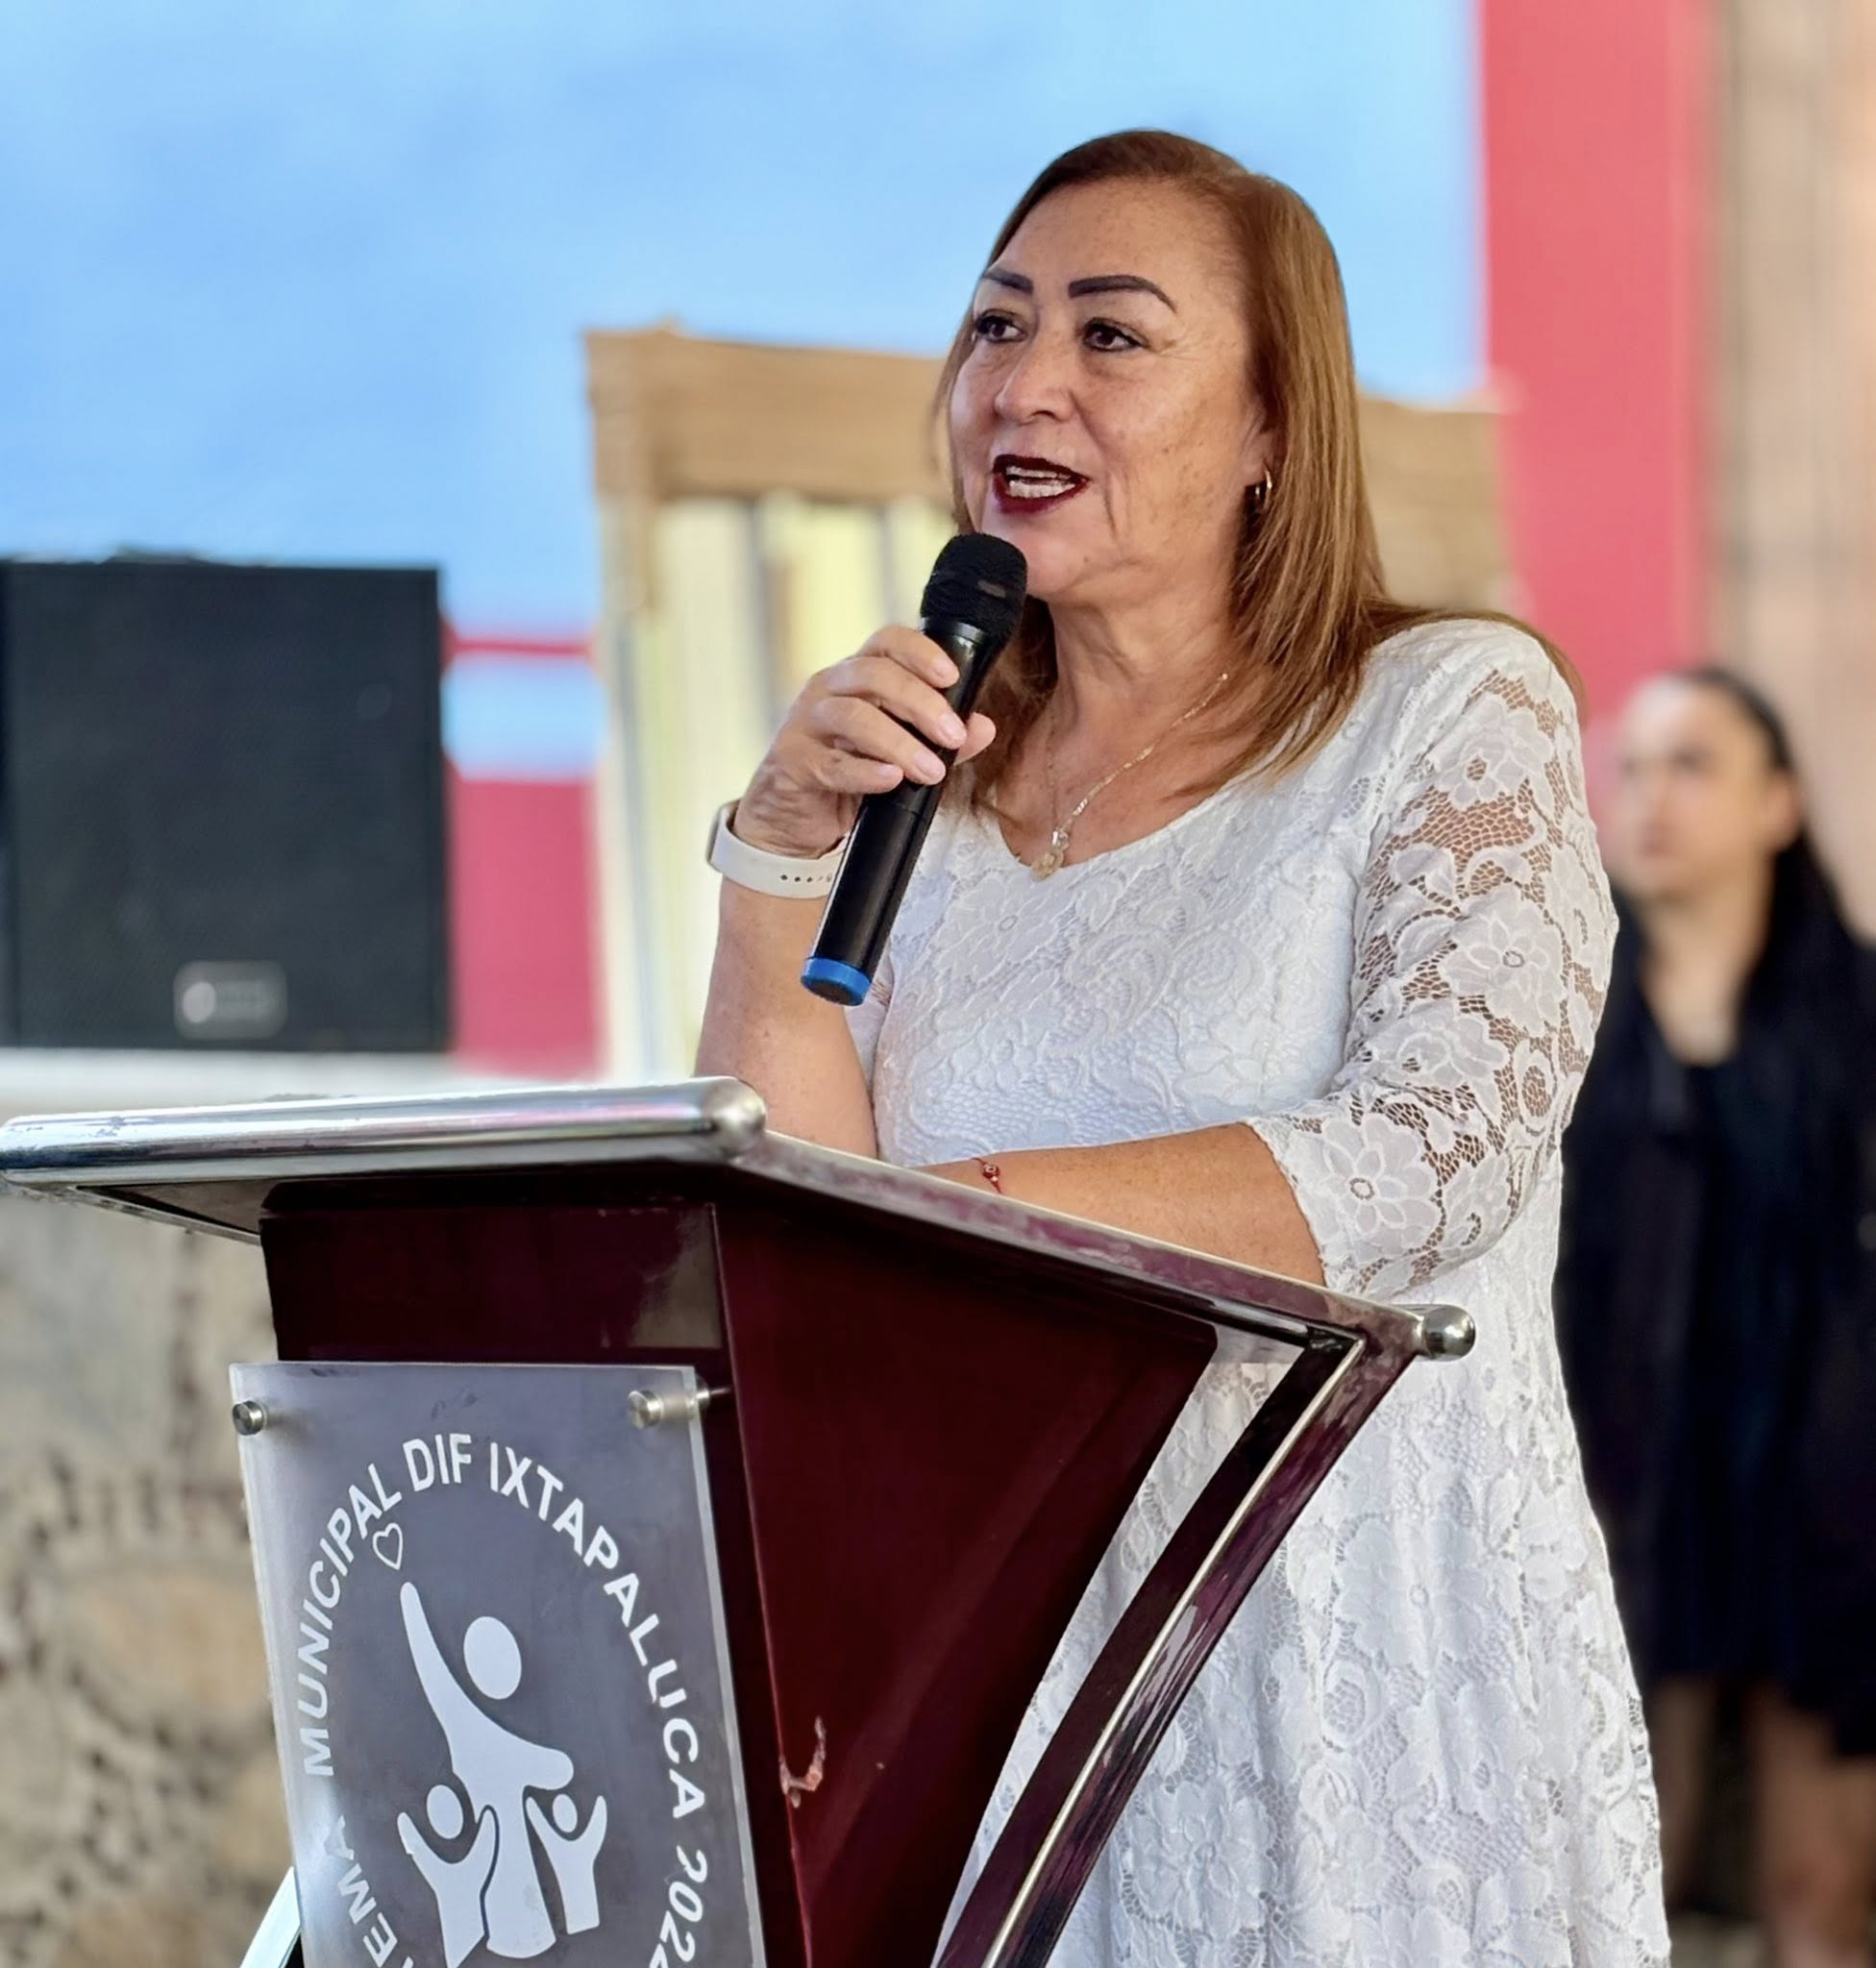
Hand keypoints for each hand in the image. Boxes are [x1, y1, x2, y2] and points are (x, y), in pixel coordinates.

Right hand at [732, 626, 996, 857]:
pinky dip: (865, 772)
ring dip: (900, 743)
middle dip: (921, 704)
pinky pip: (831, 762)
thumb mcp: (899, 753)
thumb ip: (940, 740)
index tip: (952, 676)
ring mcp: (805, 723)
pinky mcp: (791, 761)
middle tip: (953, 736)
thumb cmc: (849, 773)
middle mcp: (827, 689)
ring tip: (931, 772)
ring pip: (854, 717)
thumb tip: (983, 727)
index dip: (920, 651)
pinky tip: (891, 779)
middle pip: (874, 676)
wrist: (795, 817)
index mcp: (856, 676)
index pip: (886, 642)